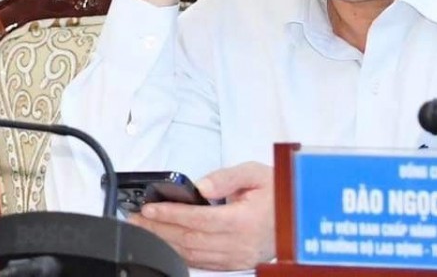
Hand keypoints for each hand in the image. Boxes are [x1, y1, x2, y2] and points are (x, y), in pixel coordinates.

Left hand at [134, 162, 275, 270]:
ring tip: (144, 229)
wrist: (300, 216)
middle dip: (159, 230)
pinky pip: (204, 262)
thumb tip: (201, 186)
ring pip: (194, 254)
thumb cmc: (278, 193)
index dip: (171, 215)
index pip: (199, 220)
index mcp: (244, 220)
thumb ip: (226, 178)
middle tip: (136, 219)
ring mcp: (238, 256)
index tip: (149, 209)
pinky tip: (166, 244)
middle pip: (191, 239)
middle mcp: (240, 243)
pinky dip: (182, 254)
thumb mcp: (254, 173)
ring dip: (166, 242)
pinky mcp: (237, 262)